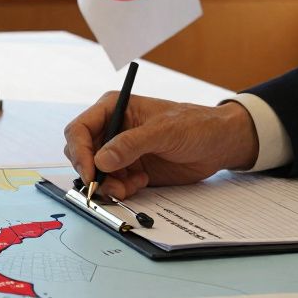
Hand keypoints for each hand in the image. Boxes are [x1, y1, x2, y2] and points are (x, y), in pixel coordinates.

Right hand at [63, 94, 259, 198]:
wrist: (218, 145)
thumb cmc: (195, 125)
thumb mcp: (164, 131)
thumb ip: (132, 144)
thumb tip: (102, 160)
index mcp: (113, 108)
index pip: (79, 129)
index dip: (80, 152)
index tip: (91, 173)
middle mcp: (111, 129)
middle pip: (82, 153)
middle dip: (91, 172)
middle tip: (108, 186)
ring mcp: (119, 151)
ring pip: (95, 173)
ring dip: (107, 185)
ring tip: (129, 187)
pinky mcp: (129, 169)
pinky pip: (112, 184)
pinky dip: (121, 189)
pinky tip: (141, 182)